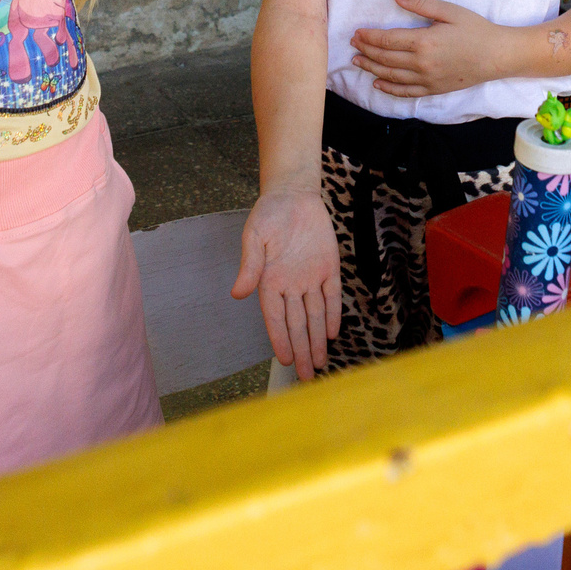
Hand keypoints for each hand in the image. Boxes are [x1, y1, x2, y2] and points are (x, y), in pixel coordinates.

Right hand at [232, 186, 341, 373]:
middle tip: (307, 375)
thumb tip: (237, 294)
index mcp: (270, 280)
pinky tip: (332, 334)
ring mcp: (311, 277)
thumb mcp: (254, 236)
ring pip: (315, 315)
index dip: (281, 339)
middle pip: (298, 324)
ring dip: (317, 340)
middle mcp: (291, 285)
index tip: (286, 360)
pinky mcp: (329, 268)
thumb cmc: (269, 214)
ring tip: (320, 364)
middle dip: (302, 349)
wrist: (293, 194)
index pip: (276, 318)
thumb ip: (250, 265)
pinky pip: (332, 296)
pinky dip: (333, 315)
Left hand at [352, 0, 532, 97]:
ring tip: (357, 62)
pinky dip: (389, 89)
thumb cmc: (475, 29)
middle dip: (366, 50)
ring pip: (391, 76)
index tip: (356, 32)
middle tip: (352, 44)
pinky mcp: (433, 90)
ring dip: (371, 68)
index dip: (369, 36)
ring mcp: (427, 79)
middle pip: (385, 58)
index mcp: (424, 42)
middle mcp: (421, 64)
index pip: (387, 39)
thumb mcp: (449, 11)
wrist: (497, 55)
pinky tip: (378, 83)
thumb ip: (421, 4)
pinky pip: (406, 92)